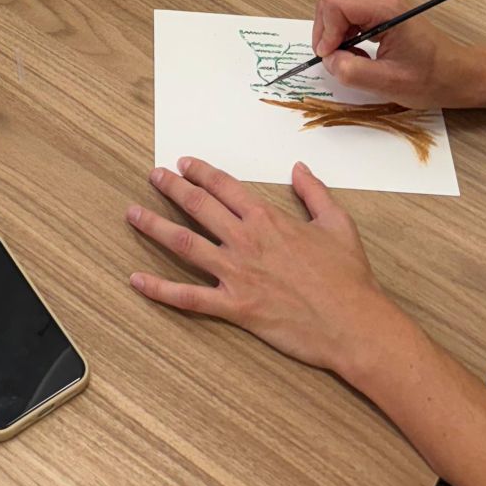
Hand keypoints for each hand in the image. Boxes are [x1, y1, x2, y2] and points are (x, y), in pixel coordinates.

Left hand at [127, 156, 400, 375]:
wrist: (352, 322)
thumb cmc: (347, 275)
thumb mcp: (337, 222)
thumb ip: (314, 192)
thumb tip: (299, 167)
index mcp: (267, 219)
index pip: (225, 187)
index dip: (202, 173)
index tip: (184, 162)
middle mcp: (245, 241)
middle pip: (199, 207)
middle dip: (173, 188)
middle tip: (154, 175)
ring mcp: (236, 274)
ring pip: (185, 244)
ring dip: (155, 226)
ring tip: (133, 213)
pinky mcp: (234, 307)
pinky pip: (189, 297)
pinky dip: (160, 289)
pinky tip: (137, 280)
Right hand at [311, 0, 485, 108]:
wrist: (458, 75)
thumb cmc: (431, 79)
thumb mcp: (388, 82)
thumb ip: (352, 71)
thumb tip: (328, 59)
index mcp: (385, 8)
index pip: (334, 5)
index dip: (325, 32)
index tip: (330, 58)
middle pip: (332, 5)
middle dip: (328, 35)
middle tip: (338, 62)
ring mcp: (382, 2)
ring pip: (338, 11)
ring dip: (337, 38)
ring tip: (353, 61)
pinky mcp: (381, 11)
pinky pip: (349, 17)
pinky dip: (346, 37)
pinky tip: (360, 55)